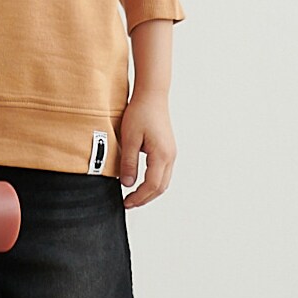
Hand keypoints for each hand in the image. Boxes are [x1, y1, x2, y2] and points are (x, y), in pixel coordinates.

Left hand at [119, 91, 175, 208]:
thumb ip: (128, 162)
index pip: (152, 186)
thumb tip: (127, 184)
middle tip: (129, 203)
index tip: (126, 202)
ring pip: (163, 181)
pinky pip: (163, 172)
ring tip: (134, 195)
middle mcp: (170, 156)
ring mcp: (171, 152)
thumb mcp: (129, 138)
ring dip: (150, 191)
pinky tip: (142, 180)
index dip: (139, 198)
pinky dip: (153, 181)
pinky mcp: (168, 148)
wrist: (152, 95)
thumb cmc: (140, 112)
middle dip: (145, 198)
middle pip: (160, 187)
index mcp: (161, 155)